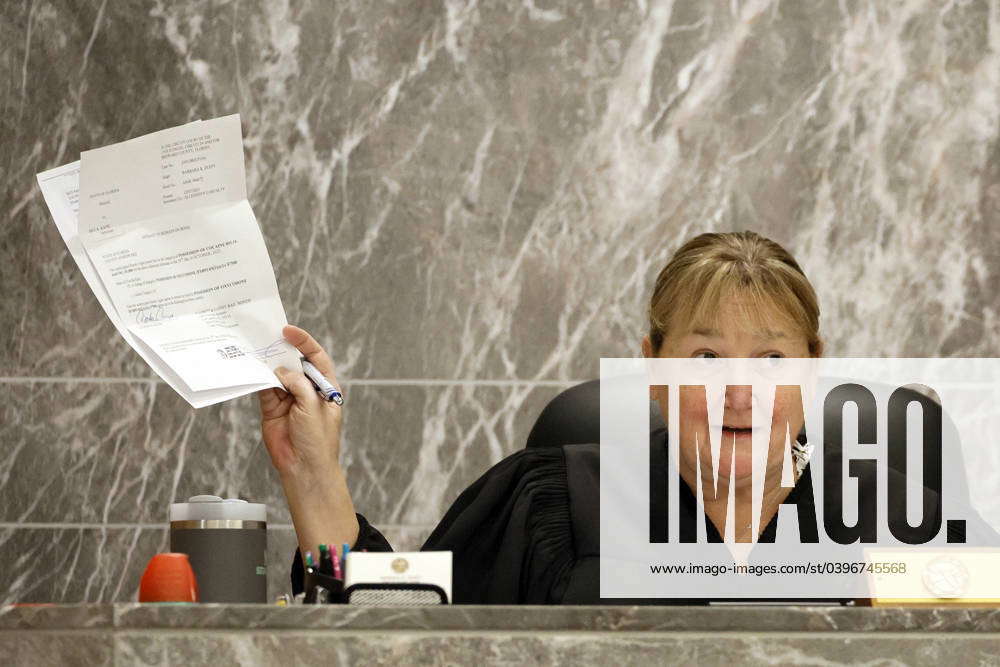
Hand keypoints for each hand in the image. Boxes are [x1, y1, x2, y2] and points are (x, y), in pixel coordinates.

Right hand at [258, 325, 342, 478]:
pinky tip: (253, 371)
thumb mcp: (313, 406)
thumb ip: (298, 385)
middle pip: (294, 363)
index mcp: (325, 386)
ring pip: (277, 375)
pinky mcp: (272, 408)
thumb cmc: (318, 440)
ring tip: (257, 352)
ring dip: (268, 365)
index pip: (315, 357)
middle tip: (267, 337)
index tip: (288, 331)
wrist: (304, 468)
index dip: (304, 342)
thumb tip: (280, 370)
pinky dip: (259, 380)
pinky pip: (265, 389)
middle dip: (282, 351)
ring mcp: (289, 399)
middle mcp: (307, 390)